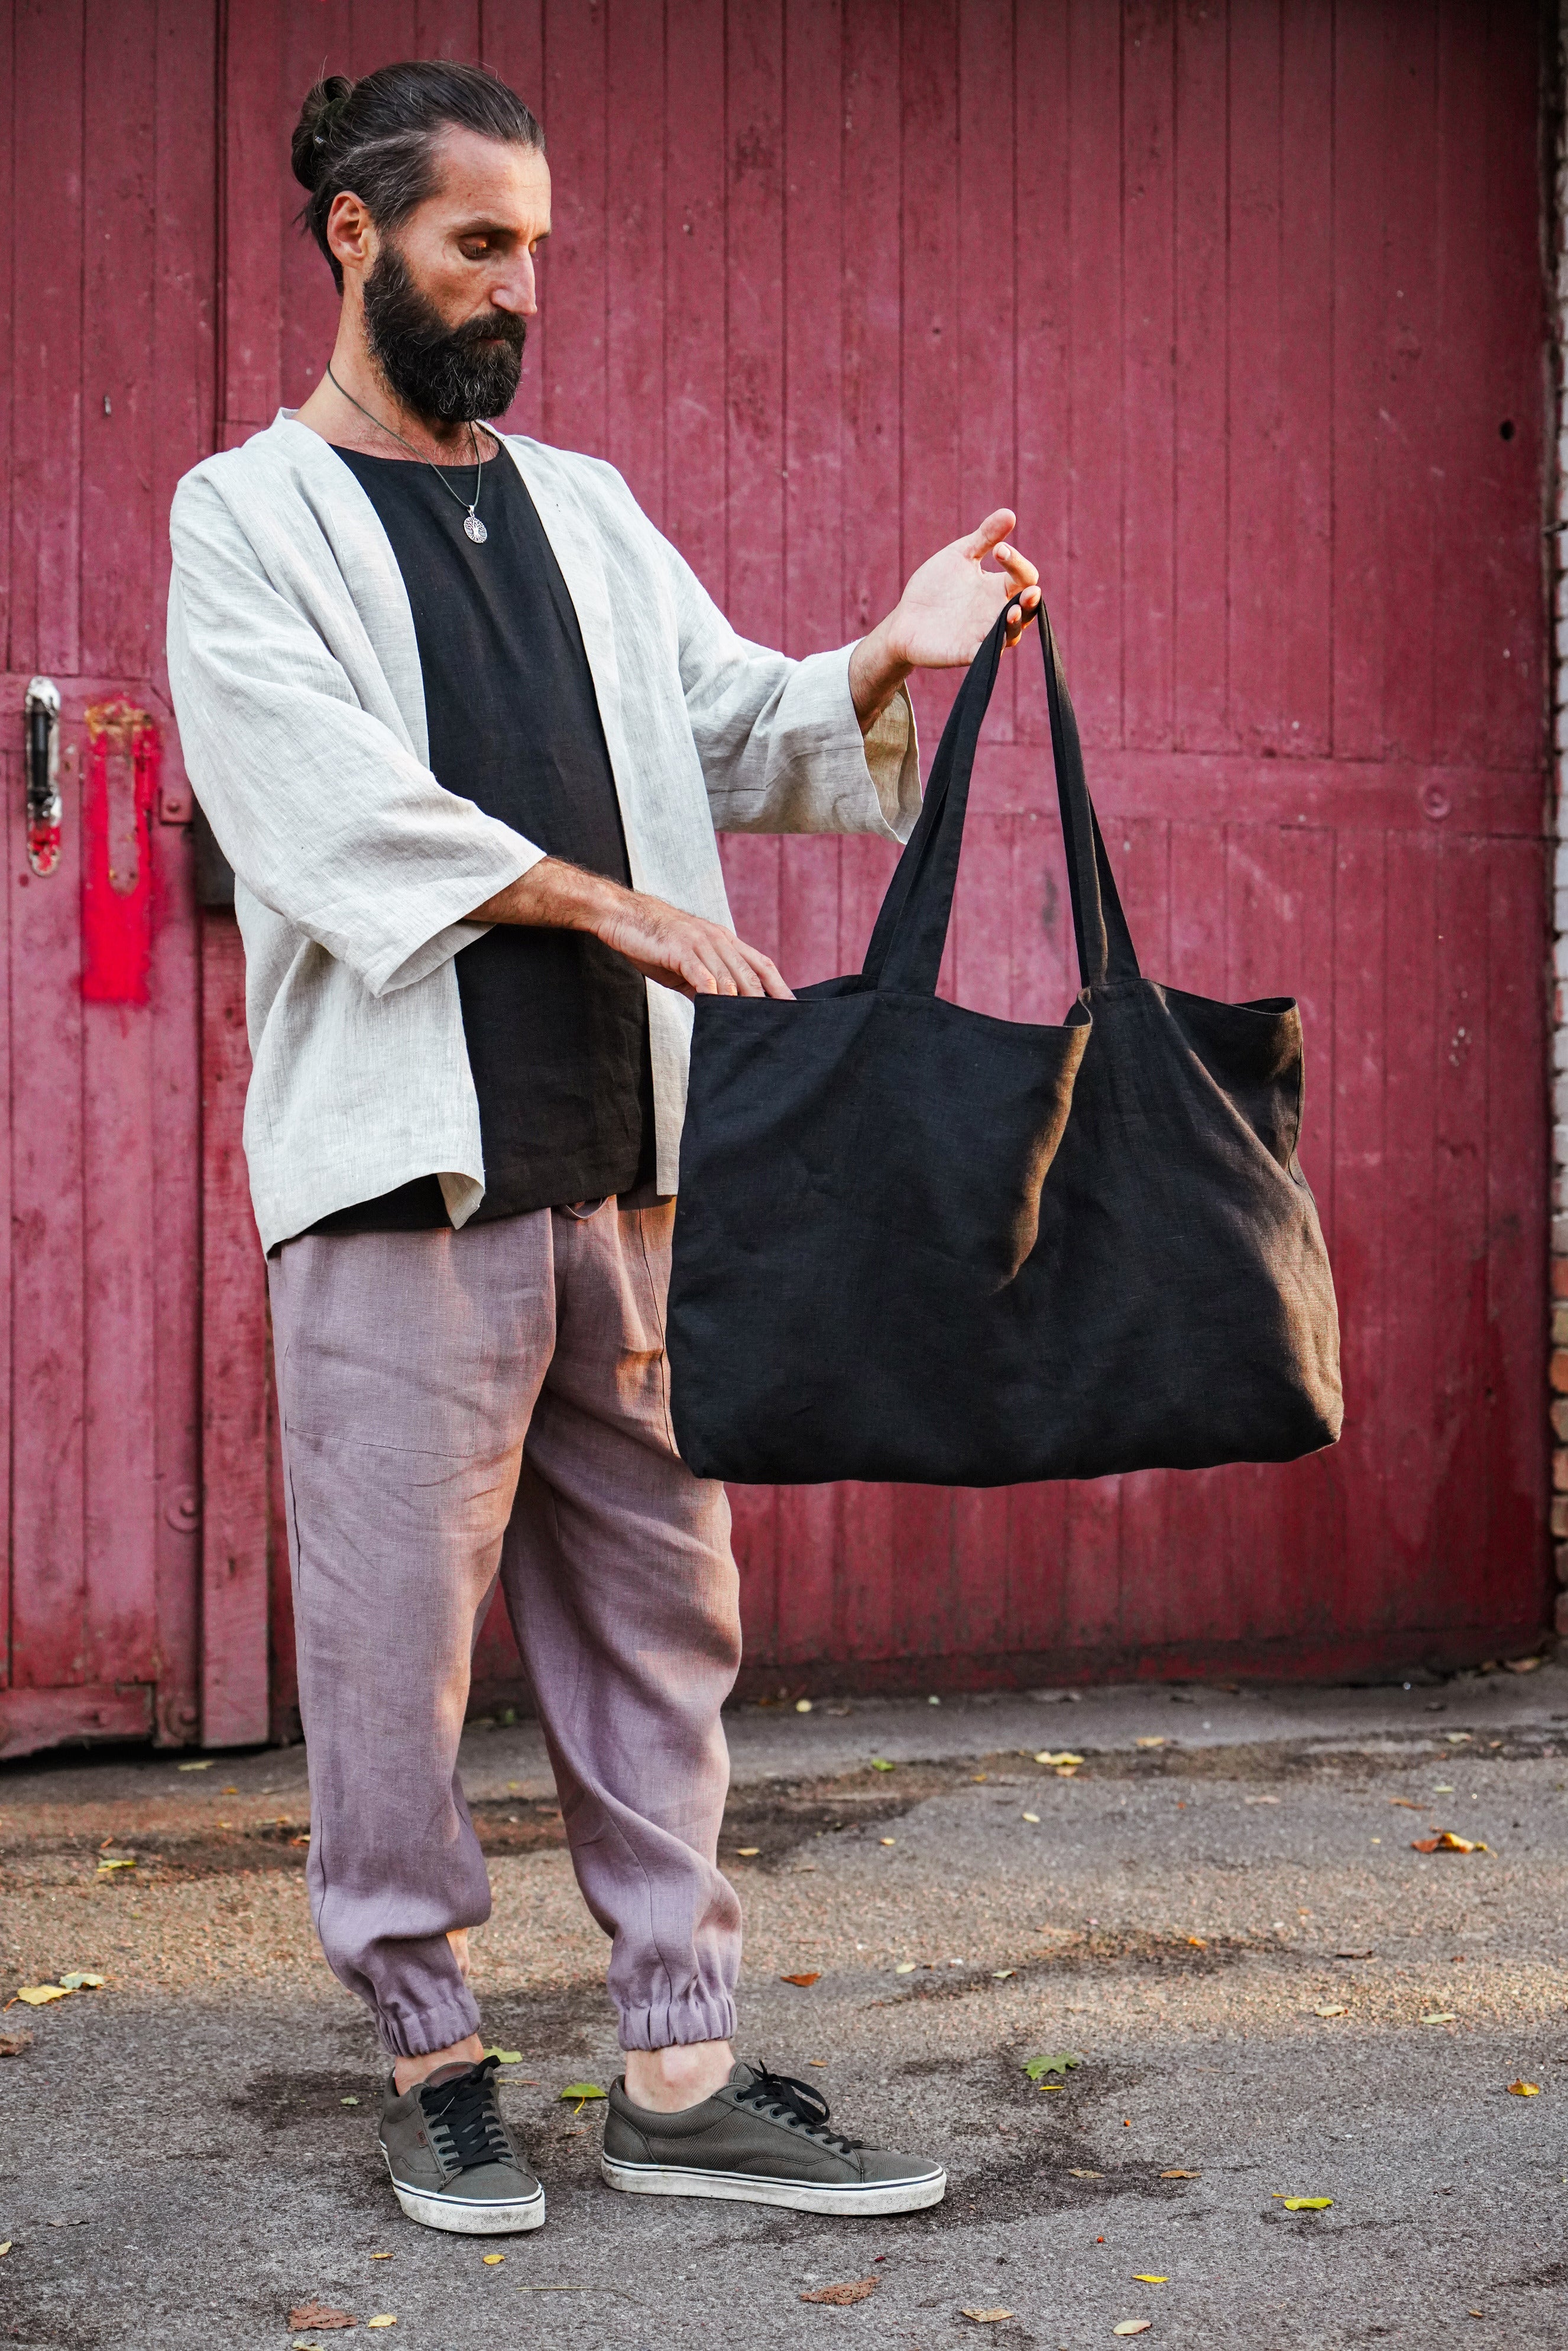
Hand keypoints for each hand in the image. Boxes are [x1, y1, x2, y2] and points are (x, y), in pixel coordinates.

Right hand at [471, 859, 793, 1000]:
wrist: (621, 915)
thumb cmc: (654, 942)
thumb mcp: (686, 966)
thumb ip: (706, 984)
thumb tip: (722, 1010)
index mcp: (724, 941)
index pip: (761, 964)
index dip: (780, 987)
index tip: (792, 1010)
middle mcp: (718, 939)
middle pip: (752, 974)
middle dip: (767, 1001)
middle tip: (778, 1026)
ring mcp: (700, 942)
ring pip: (731, 976)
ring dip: (743, 1002)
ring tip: (752, 1026)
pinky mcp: (680, 949)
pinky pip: (703, 973)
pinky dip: (714, 992)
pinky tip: (720, 1009)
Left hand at [849, 509, 1040, 726]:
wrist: (905, 619)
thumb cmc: (936, 587)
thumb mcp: (960, 556)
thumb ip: (984, 537)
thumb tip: (1010, 514)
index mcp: (999, 587)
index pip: (1023, 576)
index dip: (1017, 562)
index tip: (998, 550)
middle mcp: (998, 612)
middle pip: (1026, 608)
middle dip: (1030, 600)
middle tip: (1030, 590)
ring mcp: (985, 635)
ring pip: (1012, 633)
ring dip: (1015, 624)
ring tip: (1011, 611)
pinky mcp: (969, 653)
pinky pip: (986, 653)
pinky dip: (992, 647)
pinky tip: (993, 638)